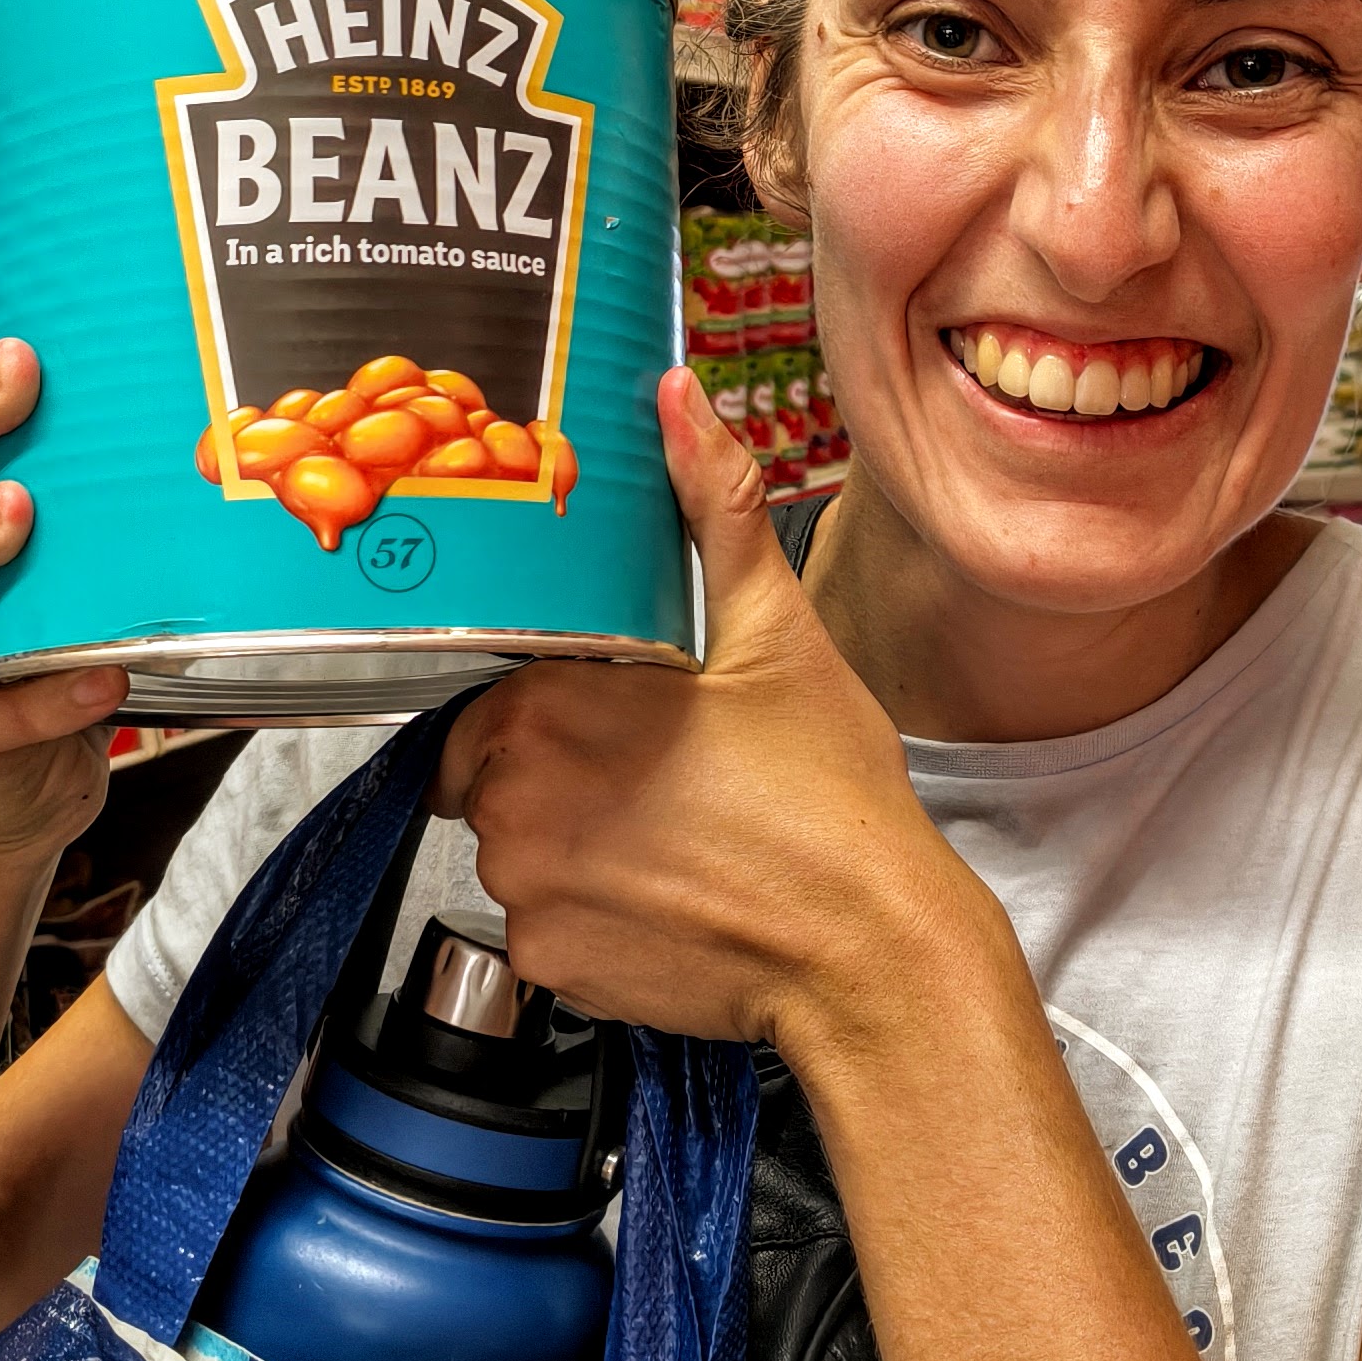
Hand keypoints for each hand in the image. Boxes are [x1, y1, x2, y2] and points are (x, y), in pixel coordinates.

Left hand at [434, 368, 1015, 1064]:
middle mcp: (514, 798)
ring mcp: (527, 890)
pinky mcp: (552, 966)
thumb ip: (711, 503)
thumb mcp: (775, 630)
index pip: (490, 687)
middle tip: (661, 770)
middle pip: (494, 767)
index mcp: (549, 702)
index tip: (615, 708)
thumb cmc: (827, 794)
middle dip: (558, 765)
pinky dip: (591, 915)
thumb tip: (677, 395)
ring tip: (672, 833)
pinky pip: (543, 926)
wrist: (871, 948)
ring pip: (518, 846)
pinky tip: (666, 896)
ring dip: (572, 838)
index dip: (551, 695)